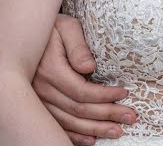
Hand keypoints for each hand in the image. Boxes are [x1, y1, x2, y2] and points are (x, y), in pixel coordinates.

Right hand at [32, 15, 136, 145]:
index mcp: (51, 70)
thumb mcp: (67, 27)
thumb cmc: (54, 28)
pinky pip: (56, 125)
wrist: (31, 34)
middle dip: (107, 115)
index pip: (82, 91)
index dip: (105, 96)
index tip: (125, 93)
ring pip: (68, 122)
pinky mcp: (40, 105)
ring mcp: (39, 100)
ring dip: (94, 129)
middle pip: (78, 109)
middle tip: (131, 117)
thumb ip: (78, 46)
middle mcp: (42, 89)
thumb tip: (89, 67)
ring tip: (117, 131)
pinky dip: (74, 135)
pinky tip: (91, 140)